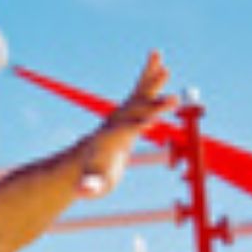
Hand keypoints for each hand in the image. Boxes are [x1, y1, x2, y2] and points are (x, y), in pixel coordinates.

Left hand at [77, 51, 175, 197]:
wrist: (79, 163)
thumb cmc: (89, 178)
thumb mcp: (90, 186)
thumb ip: (87, 187)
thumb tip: (83, 191)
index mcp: (109, 141)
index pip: (124, 133)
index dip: (136, 128)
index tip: (151, 122)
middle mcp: (115, 123)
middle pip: (134, 111)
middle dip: (152, 106)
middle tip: (173, 99)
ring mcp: (121, 116)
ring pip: (137, 94)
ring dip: (149, 78)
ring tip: (160, 59)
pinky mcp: (127, 112)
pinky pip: (140, 91)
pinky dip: (149, 76)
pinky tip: (158, 60)